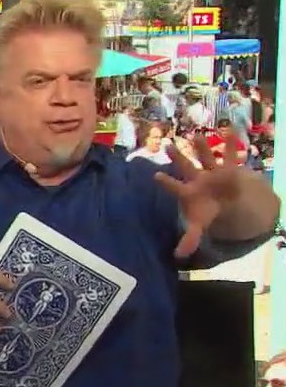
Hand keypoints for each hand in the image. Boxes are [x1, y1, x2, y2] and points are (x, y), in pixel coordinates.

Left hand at [156, 136, 245, 257]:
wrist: (224, 201)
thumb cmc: (206, 210)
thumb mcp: (199, 225)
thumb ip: (190, 238)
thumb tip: (178, 256)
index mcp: (187, 191)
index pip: (174, 186)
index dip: (166, 182)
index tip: (155, 175)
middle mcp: (197, 178)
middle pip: (185, 166)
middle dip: (178, 157)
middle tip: (166, 145)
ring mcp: (211, 171)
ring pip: (205, 157)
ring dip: (201, 147)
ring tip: (196, 135)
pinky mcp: (228, 168)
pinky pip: (230, 154)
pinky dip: (231, 144)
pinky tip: (231, 130)